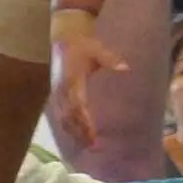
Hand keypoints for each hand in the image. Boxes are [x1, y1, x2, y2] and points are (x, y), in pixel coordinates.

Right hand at [49, 13, 127, 147]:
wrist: (64, 36)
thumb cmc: (83, 43)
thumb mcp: (97, 48)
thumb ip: (111, 59)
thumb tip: (126, 67)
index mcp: (72, 79)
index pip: (78, 106)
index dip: (84, 122)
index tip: (94, 135)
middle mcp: (62, 89)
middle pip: (69, 117)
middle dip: (80, 133)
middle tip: (95, 147)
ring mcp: (57, 93)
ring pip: (63, 118)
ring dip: (74, 133)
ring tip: (89, 145)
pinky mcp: (57, 94)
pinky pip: (61, 115)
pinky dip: (69, 127)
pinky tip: (79, 136)